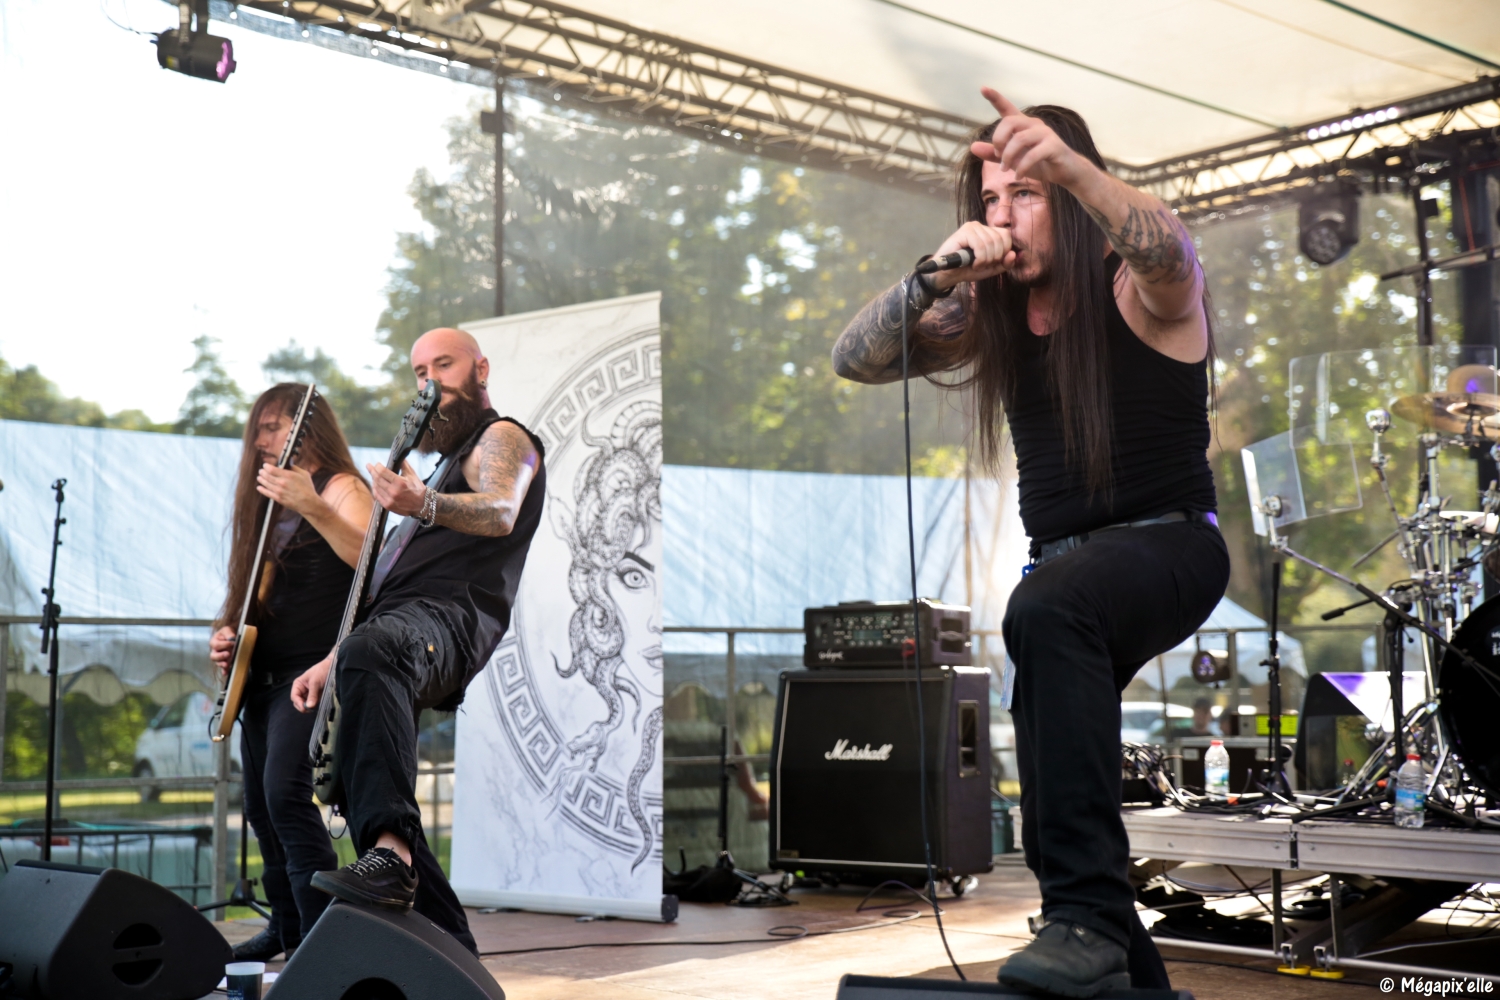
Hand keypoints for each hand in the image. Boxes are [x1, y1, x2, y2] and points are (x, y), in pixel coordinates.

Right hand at [209, 626, 235, 676]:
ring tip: (227, 664)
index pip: (216, 645)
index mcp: (213, 642)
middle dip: (220, 656)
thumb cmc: (227, 632)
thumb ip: (228, 633)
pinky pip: (222, 667)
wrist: (230, 636)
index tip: (232, 643)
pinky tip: (226, 673)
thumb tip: (232, 639)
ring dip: (222, 664)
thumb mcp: (227, 629)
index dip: (224, 645)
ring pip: (217, 662)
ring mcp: (219, 657)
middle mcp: (214, 651)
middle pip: (213, 656)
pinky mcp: (224, 661)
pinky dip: (224, 670)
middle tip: (228, 654)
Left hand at [257, 463, 323, 516]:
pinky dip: (261, 490)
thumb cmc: (308, 488)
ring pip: (266, 484)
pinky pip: (267, 493)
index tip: (265, 465)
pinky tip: (259, 487)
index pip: (271, 469)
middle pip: (267, 476)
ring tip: (259, 477)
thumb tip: (287, 465)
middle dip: (262, 472)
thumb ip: (294, 468)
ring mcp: (278, 491)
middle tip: (261, 471)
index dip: (266, 466)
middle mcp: (281, 482)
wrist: (308, 503)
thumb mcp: (304, 474)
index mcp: (287, 475)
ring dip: (261, 480)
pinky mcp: (278, 498)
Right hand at [291, 652, 332, 712]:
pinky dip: (314, 706)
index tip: (305, 708)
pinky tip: (318, 705)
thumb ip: (312, 694)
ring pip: (305, 705)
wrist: (333, 667)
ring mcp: (309, 694)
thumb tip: (309, 706)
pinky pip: (313, 704)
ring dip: (309, 707)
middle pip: (298, 702)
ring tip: (315, 706)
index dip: (298, 703)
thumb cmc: (321, 671)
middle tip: (311, 709)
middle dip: (303, 707)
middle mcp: (302, 690)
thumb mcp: (315, 682)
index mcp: (298, 685)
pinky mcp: (316, 696)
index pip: (294, 697)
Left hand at [368, 461, 426, 517]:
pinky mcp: (388, 506)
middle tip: (369, 466)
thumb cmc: (418, 489)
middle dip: (372, 471)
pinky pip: (377, 495)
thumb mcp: (412, 474)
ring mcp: (390, 499)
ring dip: (373, 480)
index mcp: (400, 482)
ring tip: (373, 475)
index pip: (382, 472)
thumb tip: (397, 455)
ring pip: (375, 487)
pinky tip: (375, 485)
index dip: (377, 466)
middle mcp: (394, 491)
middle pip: (377, 479)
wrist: (422, 505)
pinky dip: (375, 489)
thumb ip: (403, 464)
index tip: (377, 464)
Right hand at [929, 220, 1013, 290]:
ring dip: (986, 260)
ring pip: (991, 243)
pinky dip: (980, 259)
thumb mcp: (991, 269)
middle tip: (983, 265)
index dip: (1004, 251)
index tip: (992, 262)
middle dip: (995, 257)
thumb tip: (1014, 254)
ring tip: (976, 265)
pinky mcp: (964, 232)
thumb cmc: (967, 269)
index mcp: (988, 232)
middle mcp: (981, 226)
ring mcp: (972, 227)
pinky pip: (981, 246)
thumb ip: (1005, 263)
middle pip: (1000, 239)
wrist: (947, 274)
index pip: (1006, 235)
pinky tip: (972, 263)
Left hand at [970, 87, 1087, 188]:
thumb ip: (993, 154)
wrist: (1065, 173)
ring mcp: (1045, 134)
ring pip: (1019, 139)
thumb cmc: (1039, 164)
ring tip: (1006, 170)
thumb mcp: (1013, 160)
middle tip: (998, 157)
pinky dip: (1022, 167)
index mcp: (1023, 125)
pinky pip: (1033, 154)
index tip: (983, 88)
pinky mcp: (1054, 146)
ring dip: (1008, 157)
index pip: (1007, 108)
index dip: (995, 98)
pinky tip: (1018, 175)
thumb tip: (972, 147)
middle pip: (1009, 122)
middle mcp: (1034, 124)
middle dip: (998, 140)